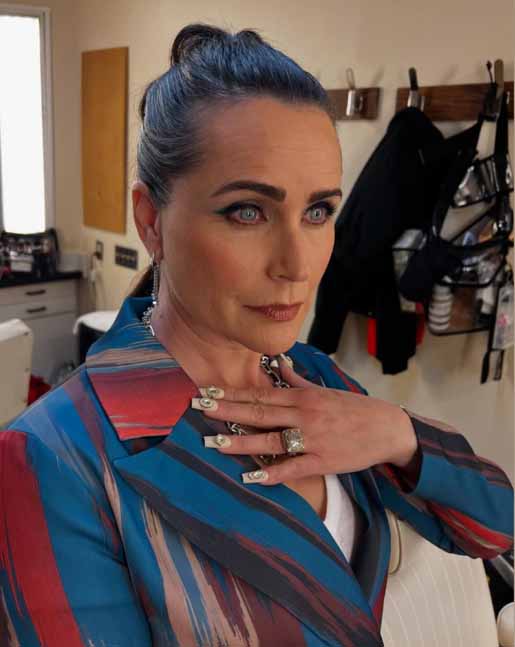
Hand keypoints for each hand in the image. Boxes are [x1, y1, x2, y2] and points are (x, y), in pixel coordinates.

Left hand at [196, 356, 418, 484]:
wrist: (387, 429)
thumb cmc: (354, 409)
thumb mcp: (325, 390)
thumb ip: (297, 380)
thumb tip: (278, 364)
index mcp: (303, 397)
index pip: (261, 393)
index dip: (233, 393)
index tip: (209, 391)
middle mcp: (304, 415)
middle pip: (259, 412)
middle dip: (227, 410)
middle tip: (199, 408)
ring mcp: (312, 438)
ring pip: (270, 439)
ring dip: (240, 441)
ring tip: (213, 442)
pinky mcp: (322, 461)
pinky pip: (293, 467)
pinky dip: (272, 473)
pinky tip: (251, 476)